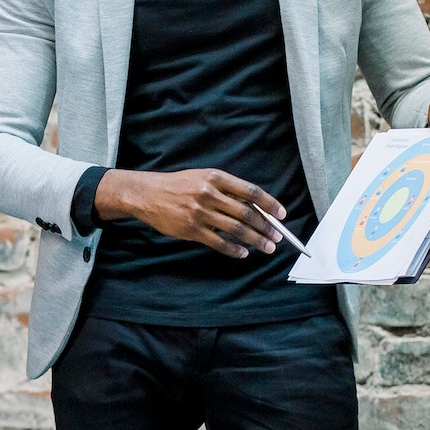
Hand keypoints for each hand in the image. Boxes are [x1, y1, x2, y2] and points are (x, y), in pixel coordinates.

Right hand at [94, 169, 283, 257]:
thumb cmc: (179, 185)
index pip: (250, 191)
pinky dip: (234, 249)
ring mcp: (200, 212)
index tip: (281, 214)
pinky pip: (219, 242)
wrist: (147, 194)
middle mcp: (209, 193)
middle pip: (246, 212)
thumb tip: (254, 207)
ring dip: (255, 239)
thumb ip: (227, 190)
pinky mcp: (191, 229)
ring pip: (236, 229)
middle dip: (265, 226)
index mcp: (216, 177)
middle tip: (277, 236)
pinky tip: (243, 253)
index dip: (269, 203)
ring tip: (267, 247)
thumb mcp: (203, 177)